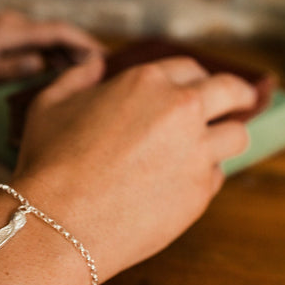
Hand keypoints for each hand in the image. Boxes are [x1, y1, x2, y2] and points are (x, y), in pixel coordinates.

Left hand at [0, 11, 103, 93]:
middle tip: (105, 67)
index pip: (57, 31)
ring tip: (90, 71)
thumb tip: (42, 63)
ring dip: (70, 53)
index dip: (84, 41)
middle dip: (83, 47)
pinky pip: (37, 44)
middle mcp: (13, 25)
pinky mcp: (4, 38)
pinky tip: (62, 69)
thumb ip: (8, 68)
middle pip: (58, 32)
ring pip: (49, 38)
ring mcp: (9, 30)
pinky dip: (54, 55)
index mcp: (9, 31)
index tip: (104, 55)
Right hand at [14, 55, 255, 281]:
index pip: (190, 69)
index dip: (194, 79)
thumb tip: (95, 62)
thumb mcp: (49, 106)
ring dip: (223, 138)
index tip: (195, 90)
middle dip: (235, 96)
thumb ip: (77, 77)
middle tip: (232, 105)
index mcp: (146, 83)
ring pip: (235, 136)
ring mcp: (195, 153)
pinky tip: (178, 184)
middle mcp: (180, 111)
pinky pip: (216, 177)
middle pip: (232, 92)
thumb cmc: (49, 163)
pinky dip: (203, 177)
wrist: (59, 222)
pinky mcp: (198, 193)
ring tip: (204, 149)